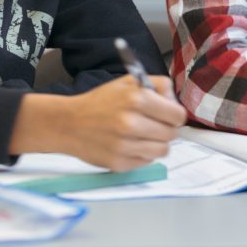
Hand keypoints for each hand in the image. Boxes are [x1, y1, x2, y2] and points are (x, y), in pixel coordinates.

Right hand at [60, 75, 186, 171]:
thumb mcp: (127, 82)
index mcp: (137, 99)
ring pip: (162, 151)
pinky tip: (130, 145)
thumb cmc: (100, 102)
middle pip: (172, 134)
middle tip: (154, 124)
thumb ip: (156, 85)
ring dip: (156, 143)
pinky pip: (146, 162)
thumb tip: (174, 102)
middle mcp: (132, 123)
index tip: (168, 115)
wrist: (69, 123)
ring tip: (143, 136)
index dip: (175, 114)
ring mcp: (125, 146)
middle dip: (166, 129)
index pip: (177, 115)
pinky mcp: (119, 163)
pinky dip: (142, 154)